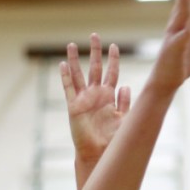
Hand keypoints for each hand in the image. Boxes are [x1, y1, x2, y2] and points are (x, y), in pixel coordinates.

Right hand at [60, 32, 130, 164]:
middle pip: (95, 68)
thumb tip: (125, 85)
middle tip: (95, 35)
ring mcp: (84, 99)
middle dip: (95, 52)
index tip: (114, 46)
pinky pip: (68, 89)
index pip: (111, 73)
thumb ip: (126, 102)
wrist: (101, 153)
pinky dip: (66, 77)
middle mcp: (96, 95)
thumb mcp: (125, 118)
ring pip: (79, 75)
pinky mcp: (74, 107)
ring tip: (71, 45)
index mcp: (110, 96)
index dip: (113, 60)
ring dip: (75, 60)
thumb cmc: (114, 139)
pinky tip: (63, 64)